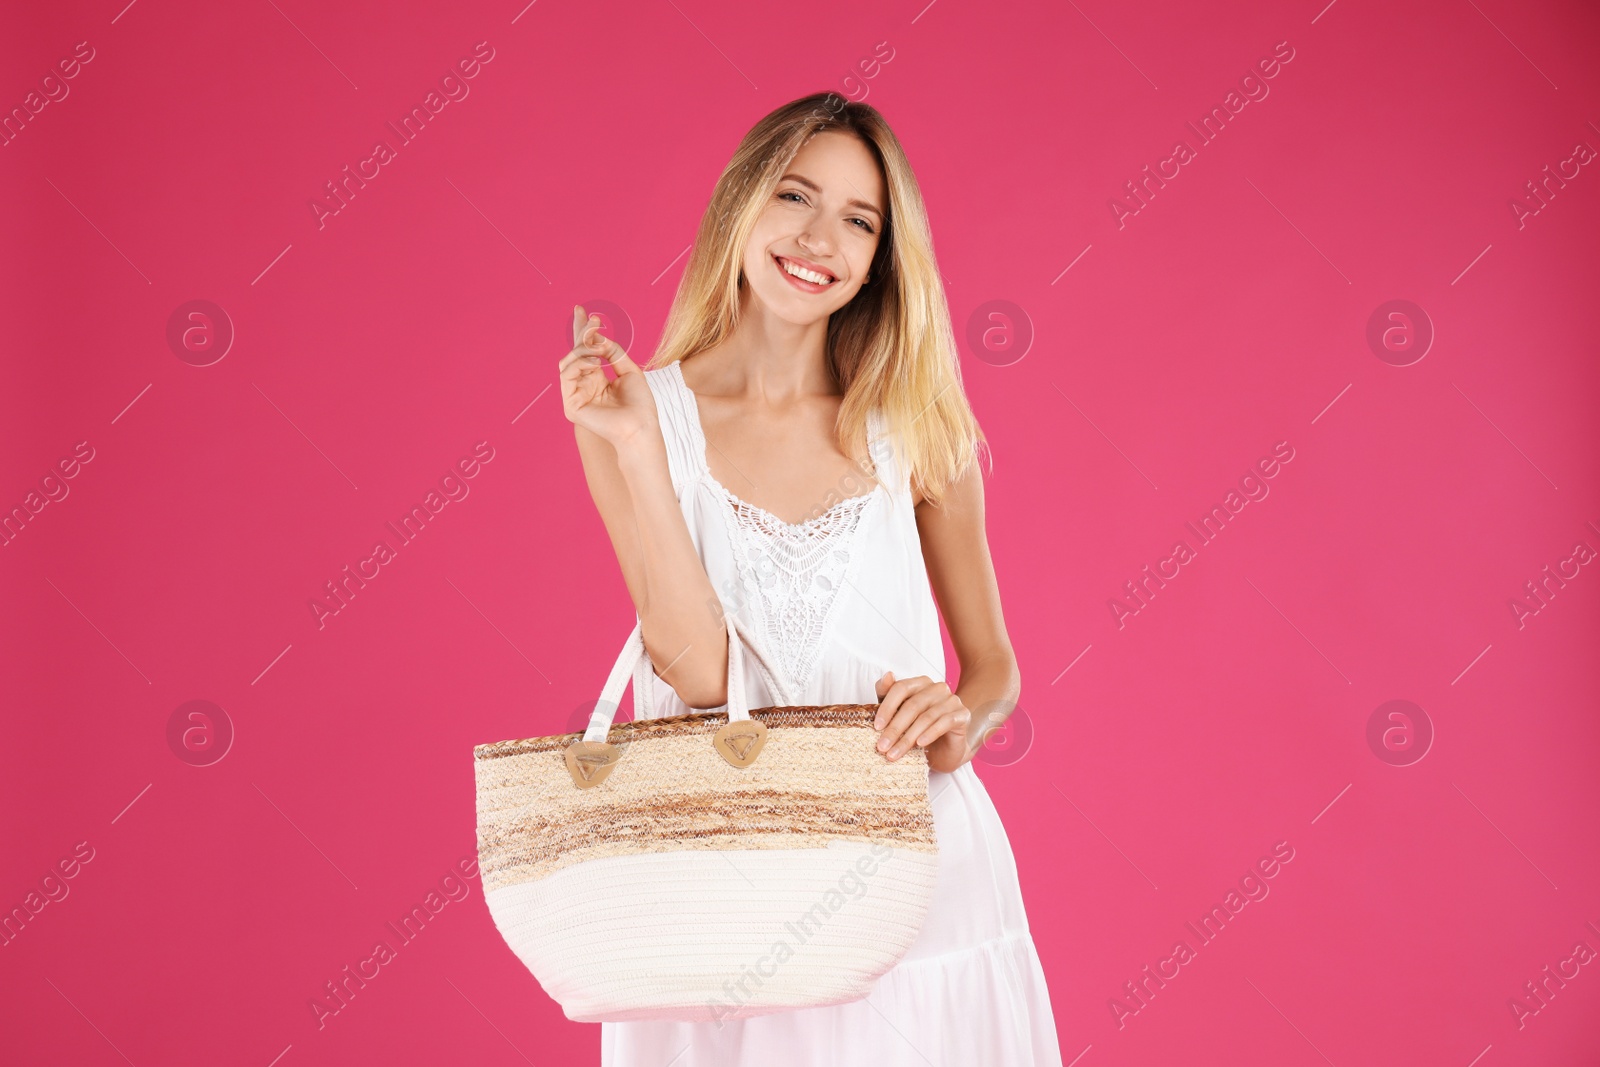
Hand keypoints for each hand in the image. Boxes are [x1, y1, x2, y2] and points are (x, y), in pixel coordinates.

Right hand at [558, 306, 660, 451]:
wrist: (641, 427)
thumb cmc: (640, 404)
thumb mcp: (629, 370)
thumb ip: (613, 352)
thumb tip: (598, 337)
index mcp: (597, 379)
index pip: (585, 352)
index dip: (582, 331)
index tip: (581, 310)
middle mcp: (584, 386)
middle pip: (574, 353)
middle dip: (582, 334)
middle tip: (594, 320)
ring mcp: (575, 396)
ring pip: (568, 362)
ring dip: (584, 350)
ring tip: (599, 350)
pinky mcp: (571, 405)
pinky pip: (567, 375)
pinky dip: (579, 364)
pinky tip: (594, 363)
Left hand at [873, 672, 972, 773]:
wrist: (943, 751)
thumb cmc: (918, 730)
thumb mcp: (896, 714)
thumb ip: (887, 694)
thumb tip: (887, 675)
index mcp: (920, 683)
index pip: (901, 688)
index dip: (887, 707)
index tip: (876, 727)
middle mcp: (937, 688)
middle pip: (912, 705)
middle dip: (894, 728)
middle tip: (882, 746)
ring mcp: (952, 700)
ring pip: (926, 717)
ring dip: (908, 738)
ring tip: (895, 753)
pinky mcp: (962, 715)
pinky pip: (945, 722)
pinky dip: (930, 733)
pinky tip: (920, 744)